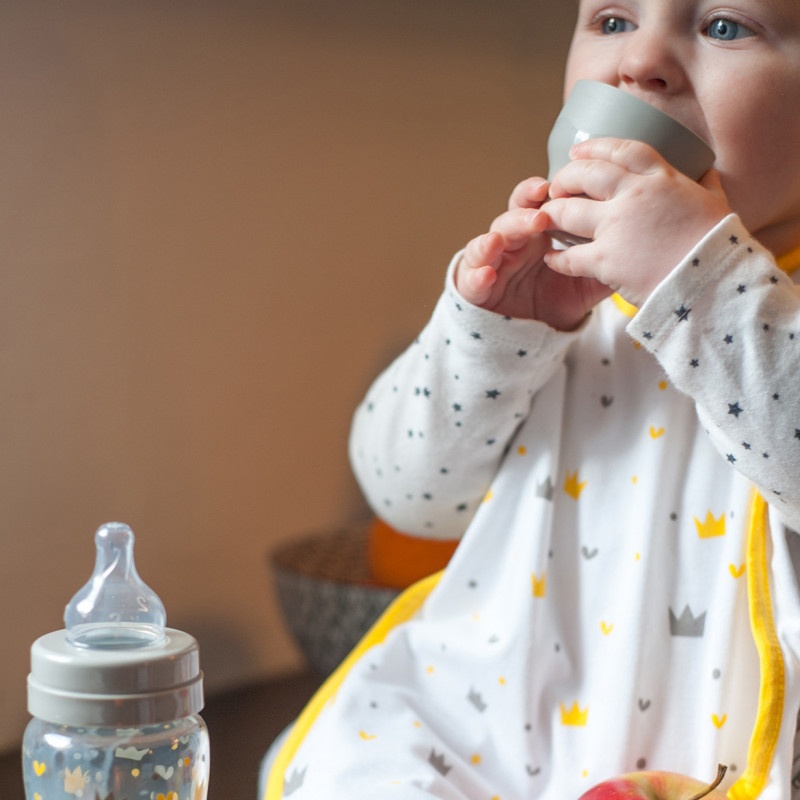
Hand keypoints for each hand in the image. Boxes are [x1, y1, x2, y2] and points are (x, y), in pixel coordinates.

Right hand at [455, 177, 611, 330]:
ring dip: (497, 238)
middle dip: (523, 209)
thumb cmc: (548, 302)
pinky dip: (477, 275)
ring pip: (490, 241)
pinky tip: (487, 274)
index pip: (537, 205)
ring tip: (504, 238)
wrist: (524, 336)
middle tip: (539, 209)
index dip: (541, 193)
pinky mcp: (474, 288)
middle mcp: (512, 243)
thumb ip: (601, 267)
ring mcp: (491, 263)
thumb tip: (635, 251)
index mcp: (536, 235)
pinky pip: (472, 279)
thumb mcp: (581, 285)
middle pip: (513, 215)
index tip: (554, 186)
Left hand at [543, 138, 731, 306]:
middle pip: (586, 174)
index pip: (623, 151)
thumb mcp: (716, 202)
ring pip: (568, 211)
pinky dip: (557, 258)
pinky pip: (568, 256)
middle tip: (556, 186)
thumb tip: (707, 171)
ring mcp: (616, 226)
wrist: (712, 280)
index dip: (595, 147)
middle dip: (565, 177)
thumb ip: (705, 184)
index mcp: (662, 179)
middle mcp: (634, 195)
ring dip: (552, 214)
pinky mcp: (605, 259)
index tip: (577, 150)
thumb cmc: (718, 244)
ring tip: (546, 218)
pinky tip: (552, 258)